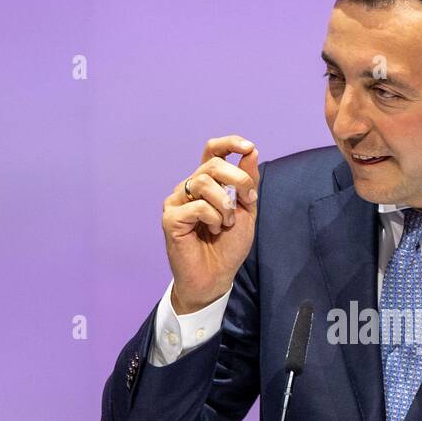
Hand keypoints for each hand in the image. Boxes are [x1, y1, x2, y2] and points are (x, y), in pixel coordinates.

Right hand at [161, 135, 258, 313]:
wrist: (216, 277)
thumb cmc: (228, 246)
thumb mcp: (245, 211)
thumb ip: (247, 183)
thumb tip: (251, 152)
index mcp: (207, 183)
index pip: (213, 151)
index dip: (229, 144)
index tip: (248, 148)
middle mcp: (189, 187)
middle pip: (212, 165)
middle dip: (238, 180)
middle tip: (248, 200)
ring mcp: (176, 201)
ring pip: (204, 182)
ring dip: (225, 204)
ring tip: (225, 223)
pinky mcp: (170, 218)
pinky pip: (197, 205)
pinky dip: (213, 218)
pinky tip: (212, 231)